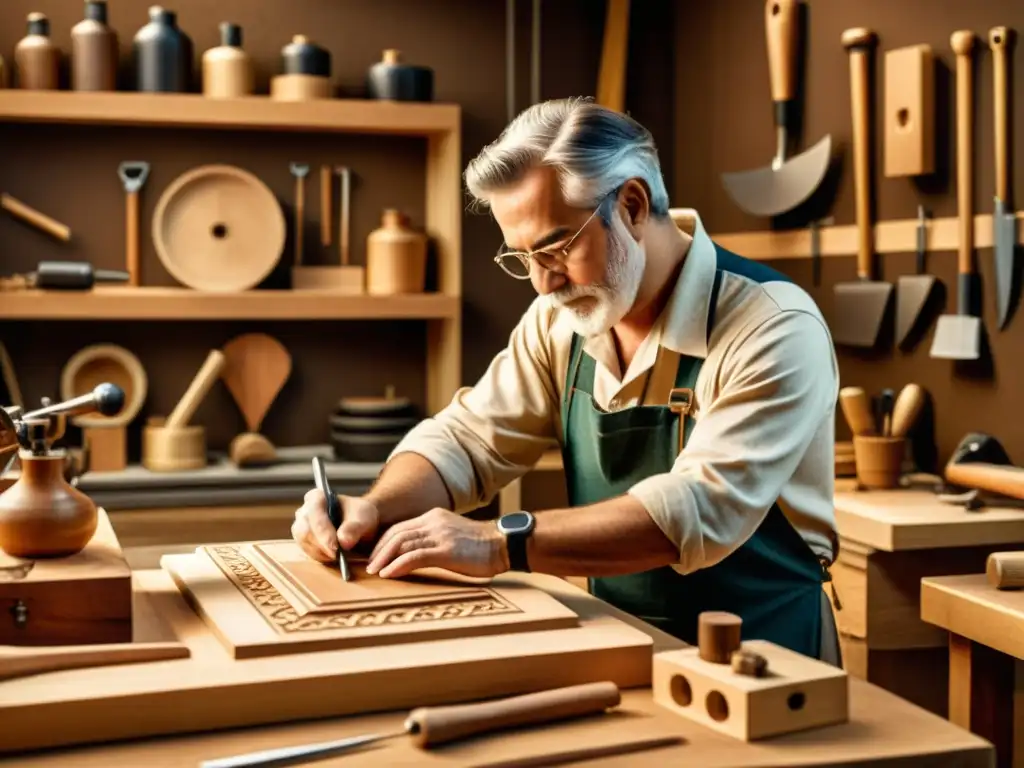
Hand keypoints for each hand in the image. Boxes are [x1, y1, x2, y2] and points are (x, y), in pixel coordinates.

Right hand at [291, 490, 379, 562]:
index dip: (323, 532)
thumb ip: (354, 528)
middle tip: (338, 556)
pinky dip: (320, 557)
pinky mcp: (303, 541)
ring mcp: (301, 527)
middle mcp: (304, 511)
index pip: (314, 514)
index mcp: (316, 497)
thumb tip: (343, 541)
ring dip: (321, 553)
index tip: (336, 548)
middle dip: (322, 546)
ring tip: (339, 556)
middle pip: (305, 531)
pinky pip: (306, 552)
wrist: (359, 524)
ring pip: (304, 543)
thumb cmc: (359, 516)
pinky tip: (333, 557)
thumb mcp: (363, 518)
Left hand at [366, 508, 508, 578]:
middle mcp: (434, 522)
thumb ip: (434, 539)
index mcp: (434, 516)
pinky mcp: (446, 550)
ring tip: (374, 572)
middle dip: (379, 551)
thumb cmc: (480, 546)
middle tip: (369, 567)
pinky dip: (398, 565)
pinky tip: (389, 574)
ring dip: (384, 559)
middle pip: (396, 533)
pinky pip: (415, 556)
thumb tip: (414, 555)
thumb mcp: (453, 535)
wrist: (503, 544)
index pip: (400, 527)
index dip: (383, 542)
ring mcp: (440, 535)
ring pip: (402, 543)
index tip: (374, 556)